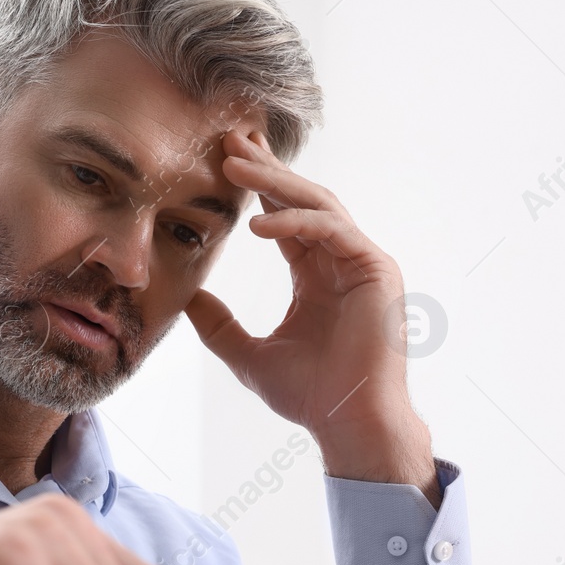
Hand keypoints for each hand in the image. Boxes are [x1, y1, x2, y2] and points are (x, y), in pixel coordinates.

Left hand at [184, 130, 438, 502]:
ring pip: (318, 205)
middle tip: (227, 140)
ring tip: (234, 165)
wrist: (348, 424)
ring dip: (276, 183)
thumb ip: (219, 324)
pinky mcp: (376, 271)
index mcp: (316, 274)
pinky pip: (332, 231)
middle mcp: (341, 261)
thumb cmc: (310, 396)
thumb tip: (188, 298)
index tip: (219, 161)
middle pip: (301, 199)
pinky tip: (259, 225)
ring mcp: (362, 263)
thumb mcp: (247, 354)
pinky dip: (296, 223)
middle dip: (265, 169)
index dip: (255, 189)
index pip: (283, 217)